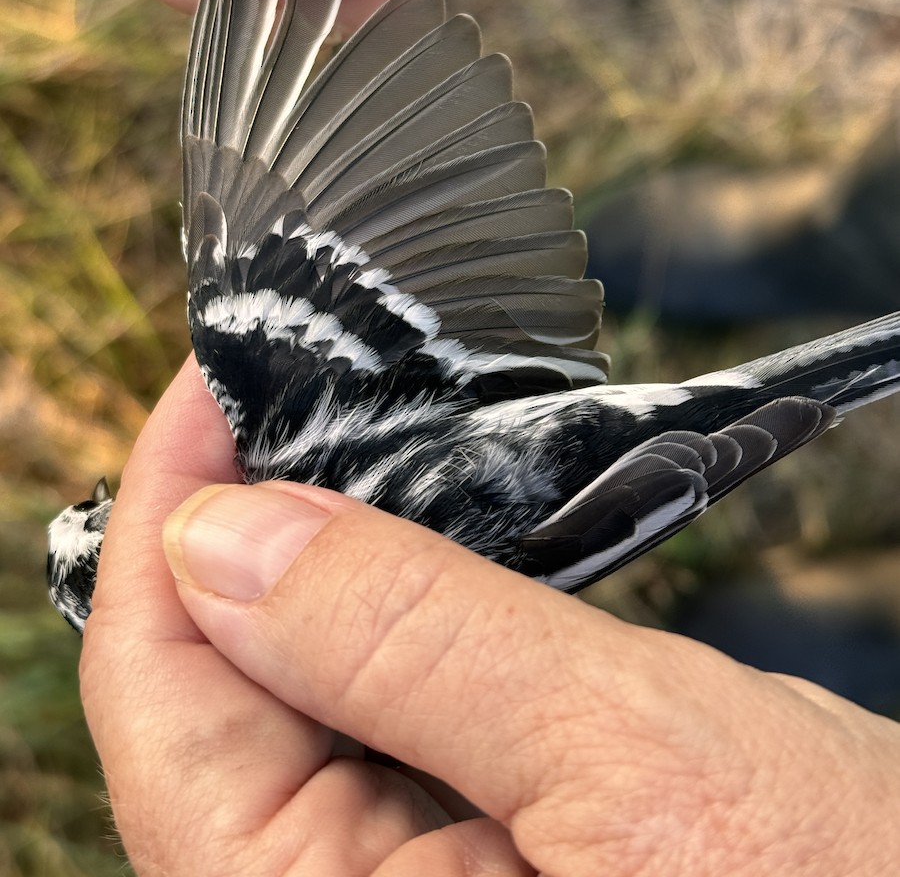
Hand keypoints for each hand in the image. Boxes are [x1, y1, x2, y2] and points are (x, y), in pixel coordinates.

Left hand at [81, 359, 899, 874]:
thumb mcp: (620, 751)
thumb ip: (404, 644)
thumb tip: (220, 530)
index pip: (159, 700)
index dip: (171, 515)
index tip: (215, 380)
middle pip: (206, 691)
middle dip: (238, 527)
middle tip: (288, 388)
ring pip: (283, 689)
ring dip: (310, 560)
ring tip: (347, 442)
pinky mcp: (451, 849)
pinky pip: (368, 709)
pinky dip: (380, 608)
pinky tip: (414, 539)